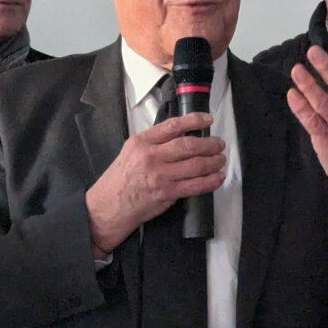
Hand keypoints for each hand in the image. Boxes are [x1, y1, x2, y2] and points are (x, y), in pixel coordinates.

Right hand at [86, 112, 224, 255]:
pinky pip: (195, 185)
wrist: (107, 207)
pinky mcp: (166, 193)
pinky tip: (218, 178)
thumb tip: (180, 137)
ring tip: (220, 160)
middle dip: (209, 144)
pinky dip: (211, 181)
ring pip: (196, 165)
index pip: (172, 126)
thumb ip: (152, 144)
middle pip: (188, 145)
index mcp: (141, 142)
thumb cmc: (119, 181)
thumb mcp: (130, 152)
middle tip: (219, 144)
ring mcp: (160, 175)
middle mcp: (151, 156)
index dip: (194, 121)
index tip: (207, 120)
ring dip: (213, 162)